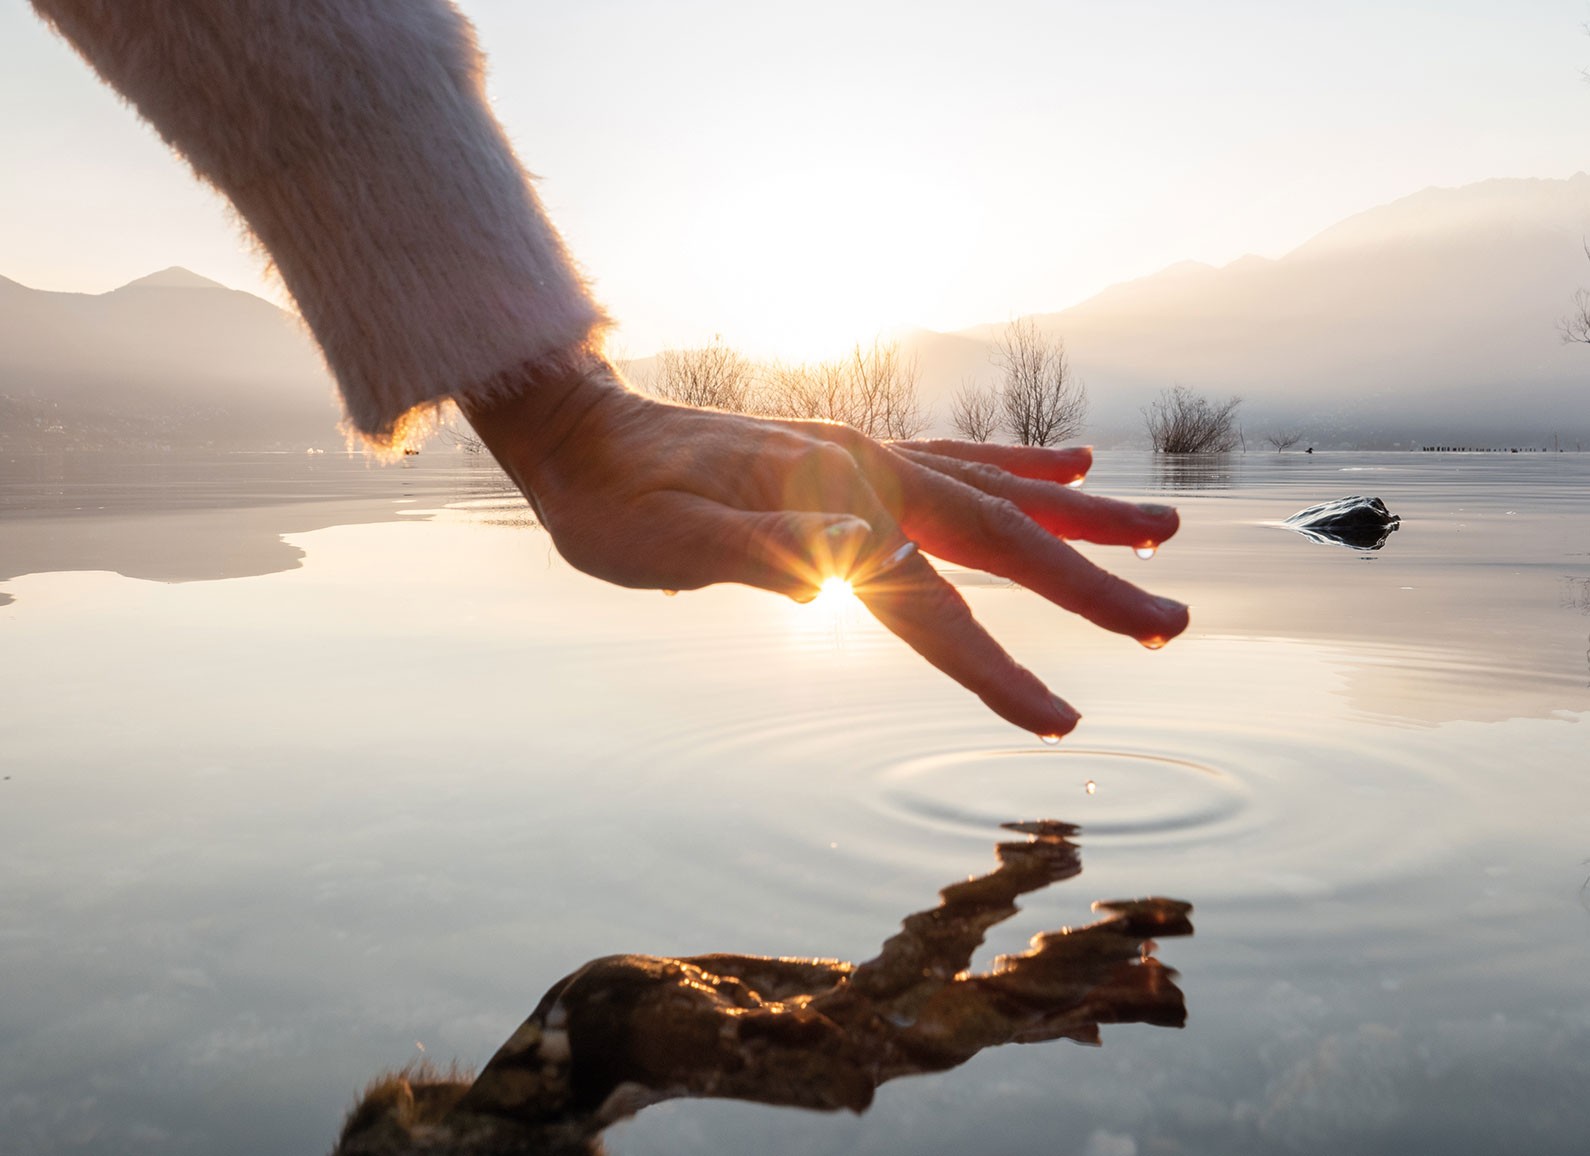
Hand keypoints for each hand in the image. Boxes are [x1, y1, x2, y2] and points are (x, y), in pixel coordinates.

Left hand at [458, 352, 1187, 737]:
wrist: (580, 435)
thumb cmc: (613, 505)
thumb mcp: (666, 540)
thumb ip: (759, 549)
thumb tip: (859, 560)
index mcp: (833, 504)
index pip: (931, 604)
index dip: (995, 668)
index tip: (1059, 722)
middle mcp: (868, 472)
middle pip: (999, 539)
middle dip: (1089, 588)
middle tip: (1173, 625)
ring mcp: (868, 458)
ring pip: (999, 494)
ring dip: (1083, 521)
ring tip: (1162, 535)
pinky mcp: (857, 456)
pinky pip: (962, 462)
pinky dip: (1023, 468)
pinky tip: (1071, 465)